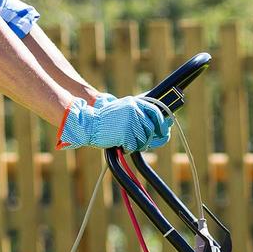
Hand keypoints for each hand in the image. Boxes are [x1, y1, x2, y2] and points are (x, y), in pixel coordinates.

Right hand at [57, 95, 172, 151]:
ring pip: (143, 140)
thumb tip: (164, 125)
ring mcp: (130, 122)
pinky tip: (119, 144)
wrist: (88, 124)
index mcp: (134, 102)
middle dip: (147, 139)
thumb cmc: (105, 121)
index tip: (163, 131)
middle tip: (138, 143)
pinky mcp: (125, 133)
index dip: (162, 123)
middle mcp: (134, 110)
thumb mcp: (123, 111)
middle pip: (151, 129)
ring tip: (123, 141)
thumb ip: (139, 115)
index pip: (156, 112)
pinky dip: (127, 149)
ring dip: (135, 145)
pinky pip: (133, 147)